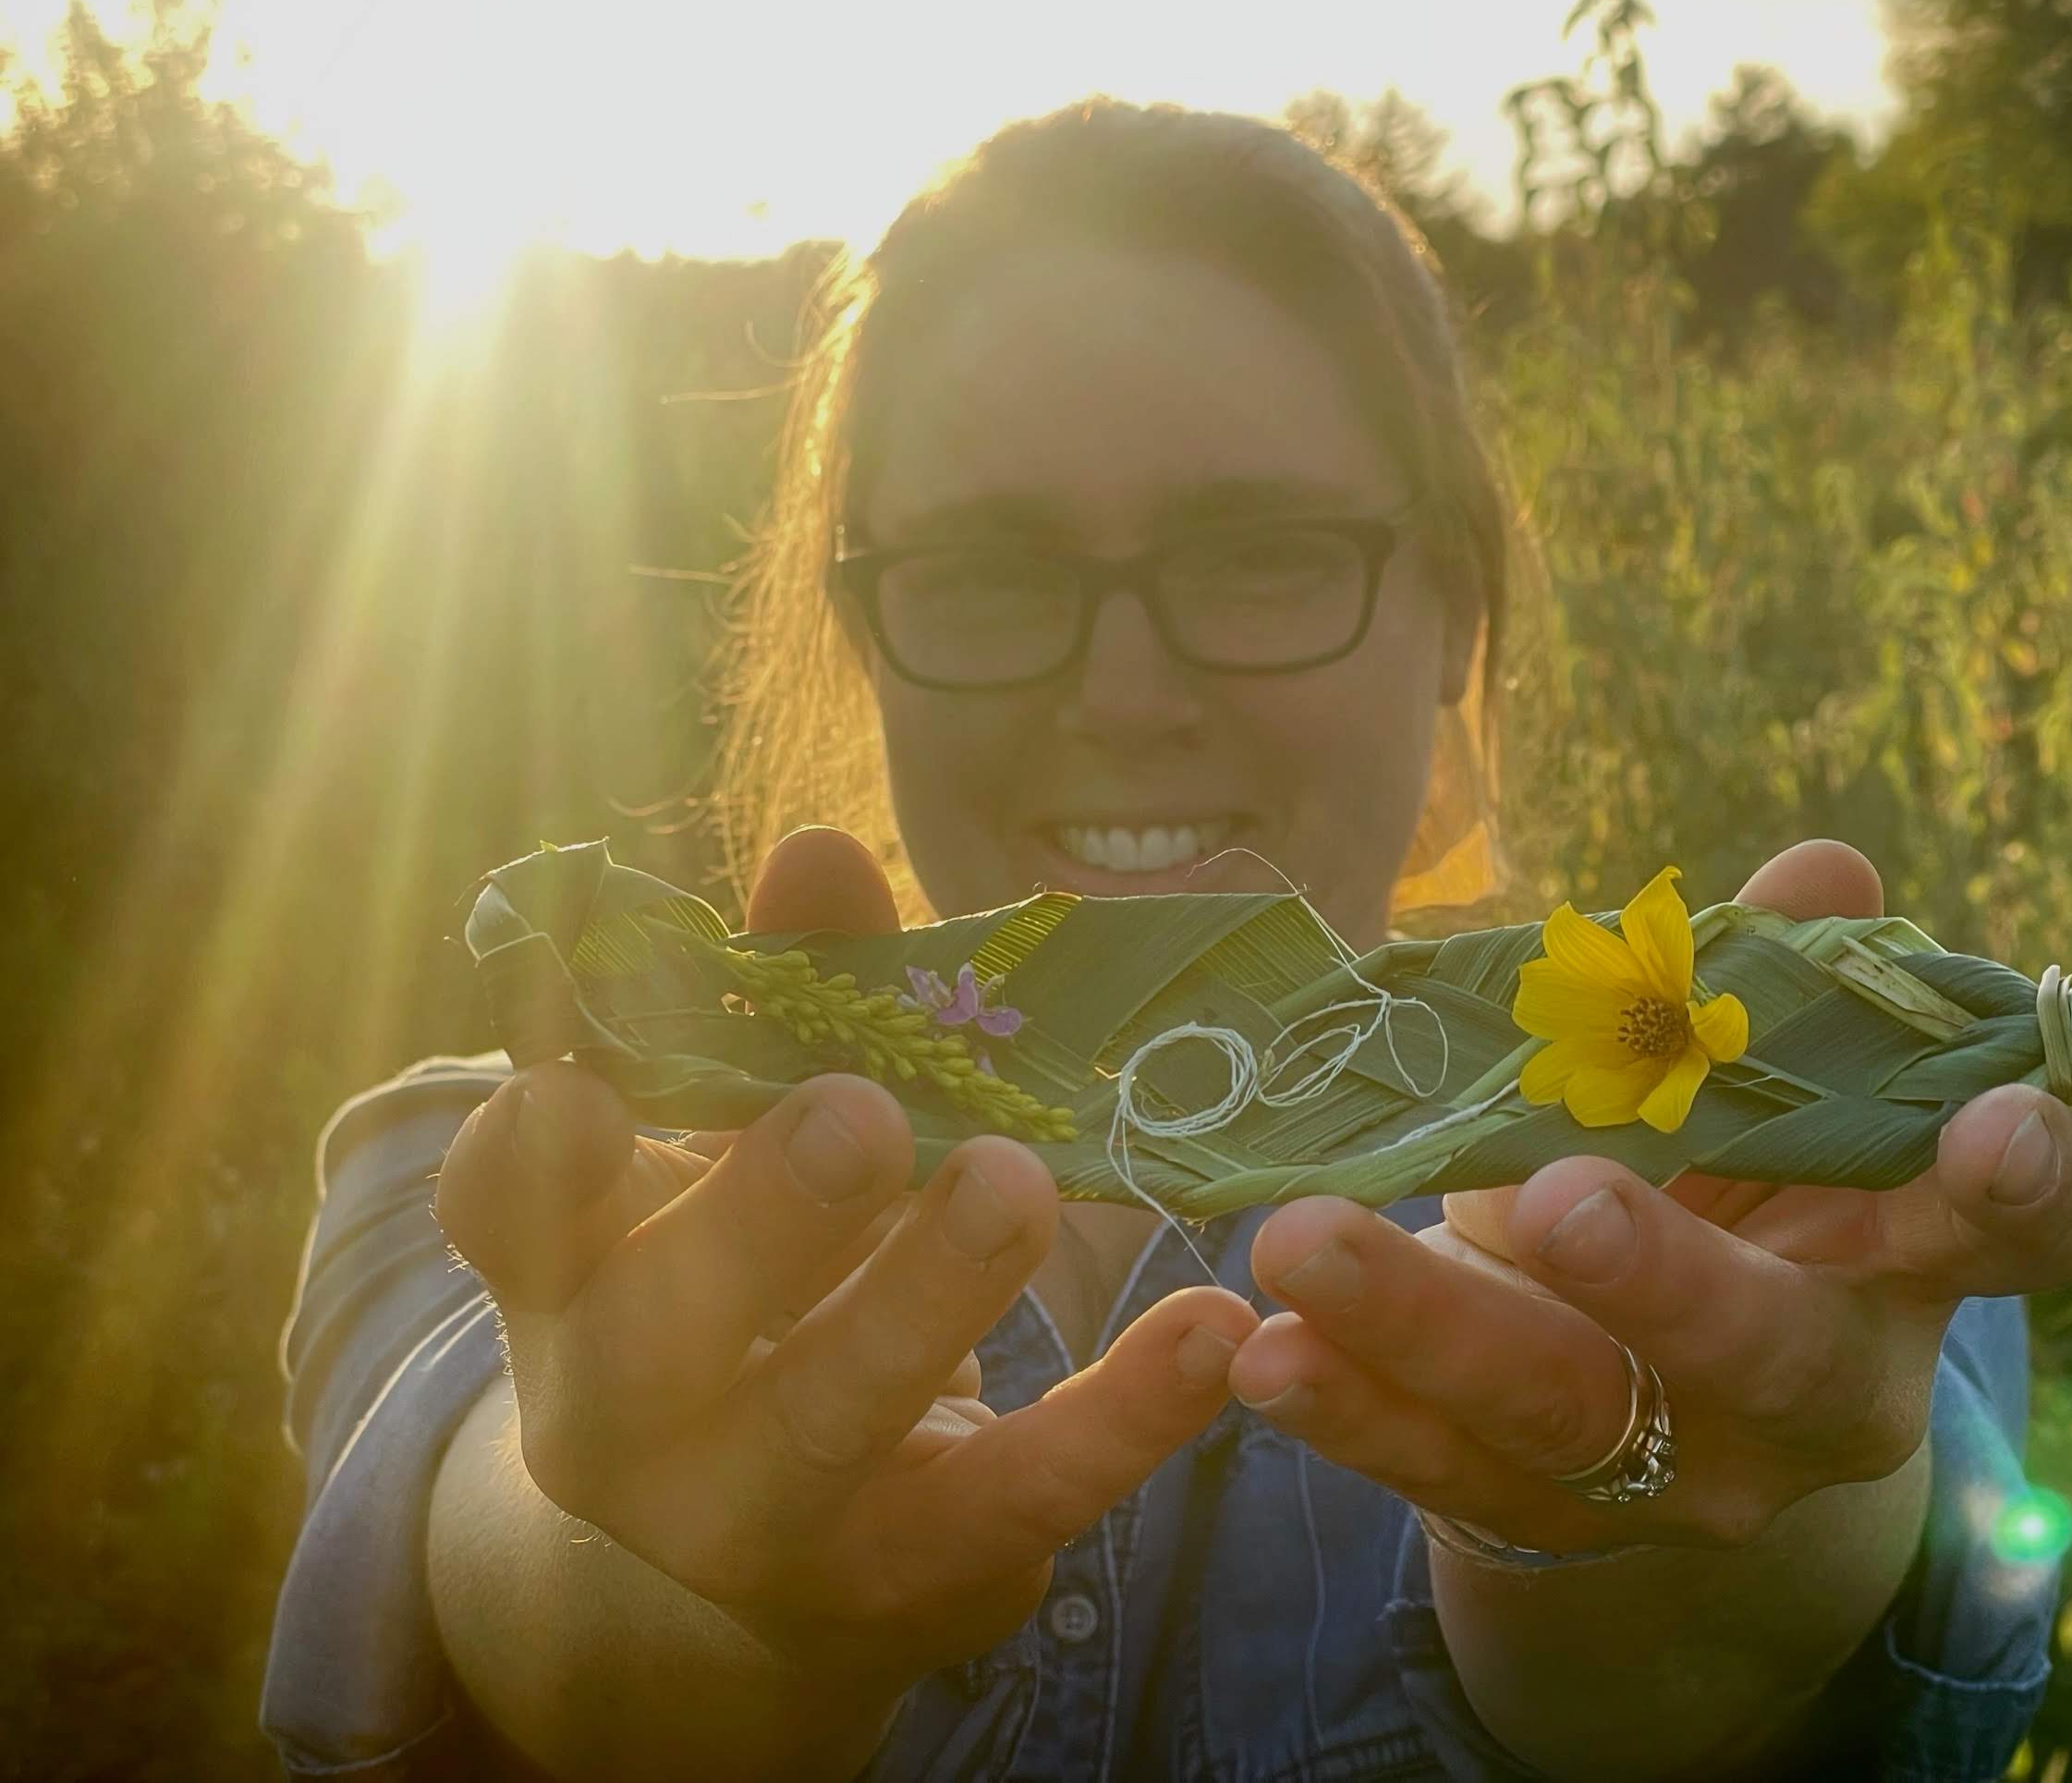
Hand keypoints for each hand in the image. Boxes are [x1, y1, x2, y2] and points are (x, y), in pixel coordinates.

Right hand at [432, 829, 1258, 1688]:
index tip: (582, 1091)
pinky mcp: (909, 1572)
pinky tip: (1211, 1330)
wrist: (788, 1567)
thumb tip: (818, 850)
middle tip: (859, 1116)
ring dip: (929, 1299)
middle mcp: (627, 1410)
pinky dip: (1123, 1418)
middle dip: (764, 1215)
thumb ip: (783, 1003)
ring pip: (830, 1414)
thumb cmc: (759, 1292)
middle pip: (662, 1324)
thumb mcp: (746, 1153)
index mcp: (571, 1275)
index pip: (509, 1211)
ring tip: (1020, 1185)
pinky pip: (1018, 1496)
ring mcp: (760, 1514)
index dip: (528, 1155)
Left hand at [1227, 838, 2071, 1554]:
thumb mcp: (1748, 1079)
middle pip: (1778, 1354)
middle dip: (1669, 1283)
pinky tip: (1267, 1350)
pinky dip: (1353, 1412)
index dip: (2030, 1184)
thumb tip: (1821, 875)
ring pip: (1575, 1417)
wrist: (1651, 1392)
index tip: (1993, 1122)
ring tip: (1301, 1242)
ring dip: (1432, 1328)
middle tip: (1556, 1200)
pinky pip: (1449, 1475)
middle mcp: (1827, 1386)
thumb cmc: (1719, 1178)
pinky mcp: (1558, 1521)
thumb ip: (1770, 983)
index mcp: (1910, 1252)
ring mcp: (1696, 1474)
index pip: (2023, 1234)